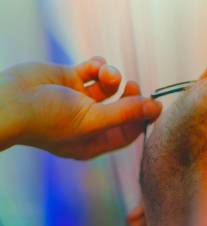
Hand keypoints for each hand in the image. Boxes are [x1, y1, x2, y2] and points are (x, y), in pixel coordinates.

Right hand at [0, 57, 161, 158]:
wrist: (10, 101)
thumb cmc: (48, 120)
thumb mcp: (91, 120)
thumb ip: (125, 113)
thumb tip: (156, 109)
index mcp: (94, 142)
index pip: (128, 132)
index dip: (141, 118)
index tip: (152, 104)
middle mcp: (88, 123)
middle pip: (122, 109)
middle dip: (130, 95)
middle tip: (132, 85)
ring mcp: (79, 102)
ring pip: (109, 87)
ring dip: (112, 76)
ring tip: (104, 73)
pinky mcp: (69, 81)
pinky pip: (93, 71)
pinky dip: (97, 65)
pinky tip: (94, 65)